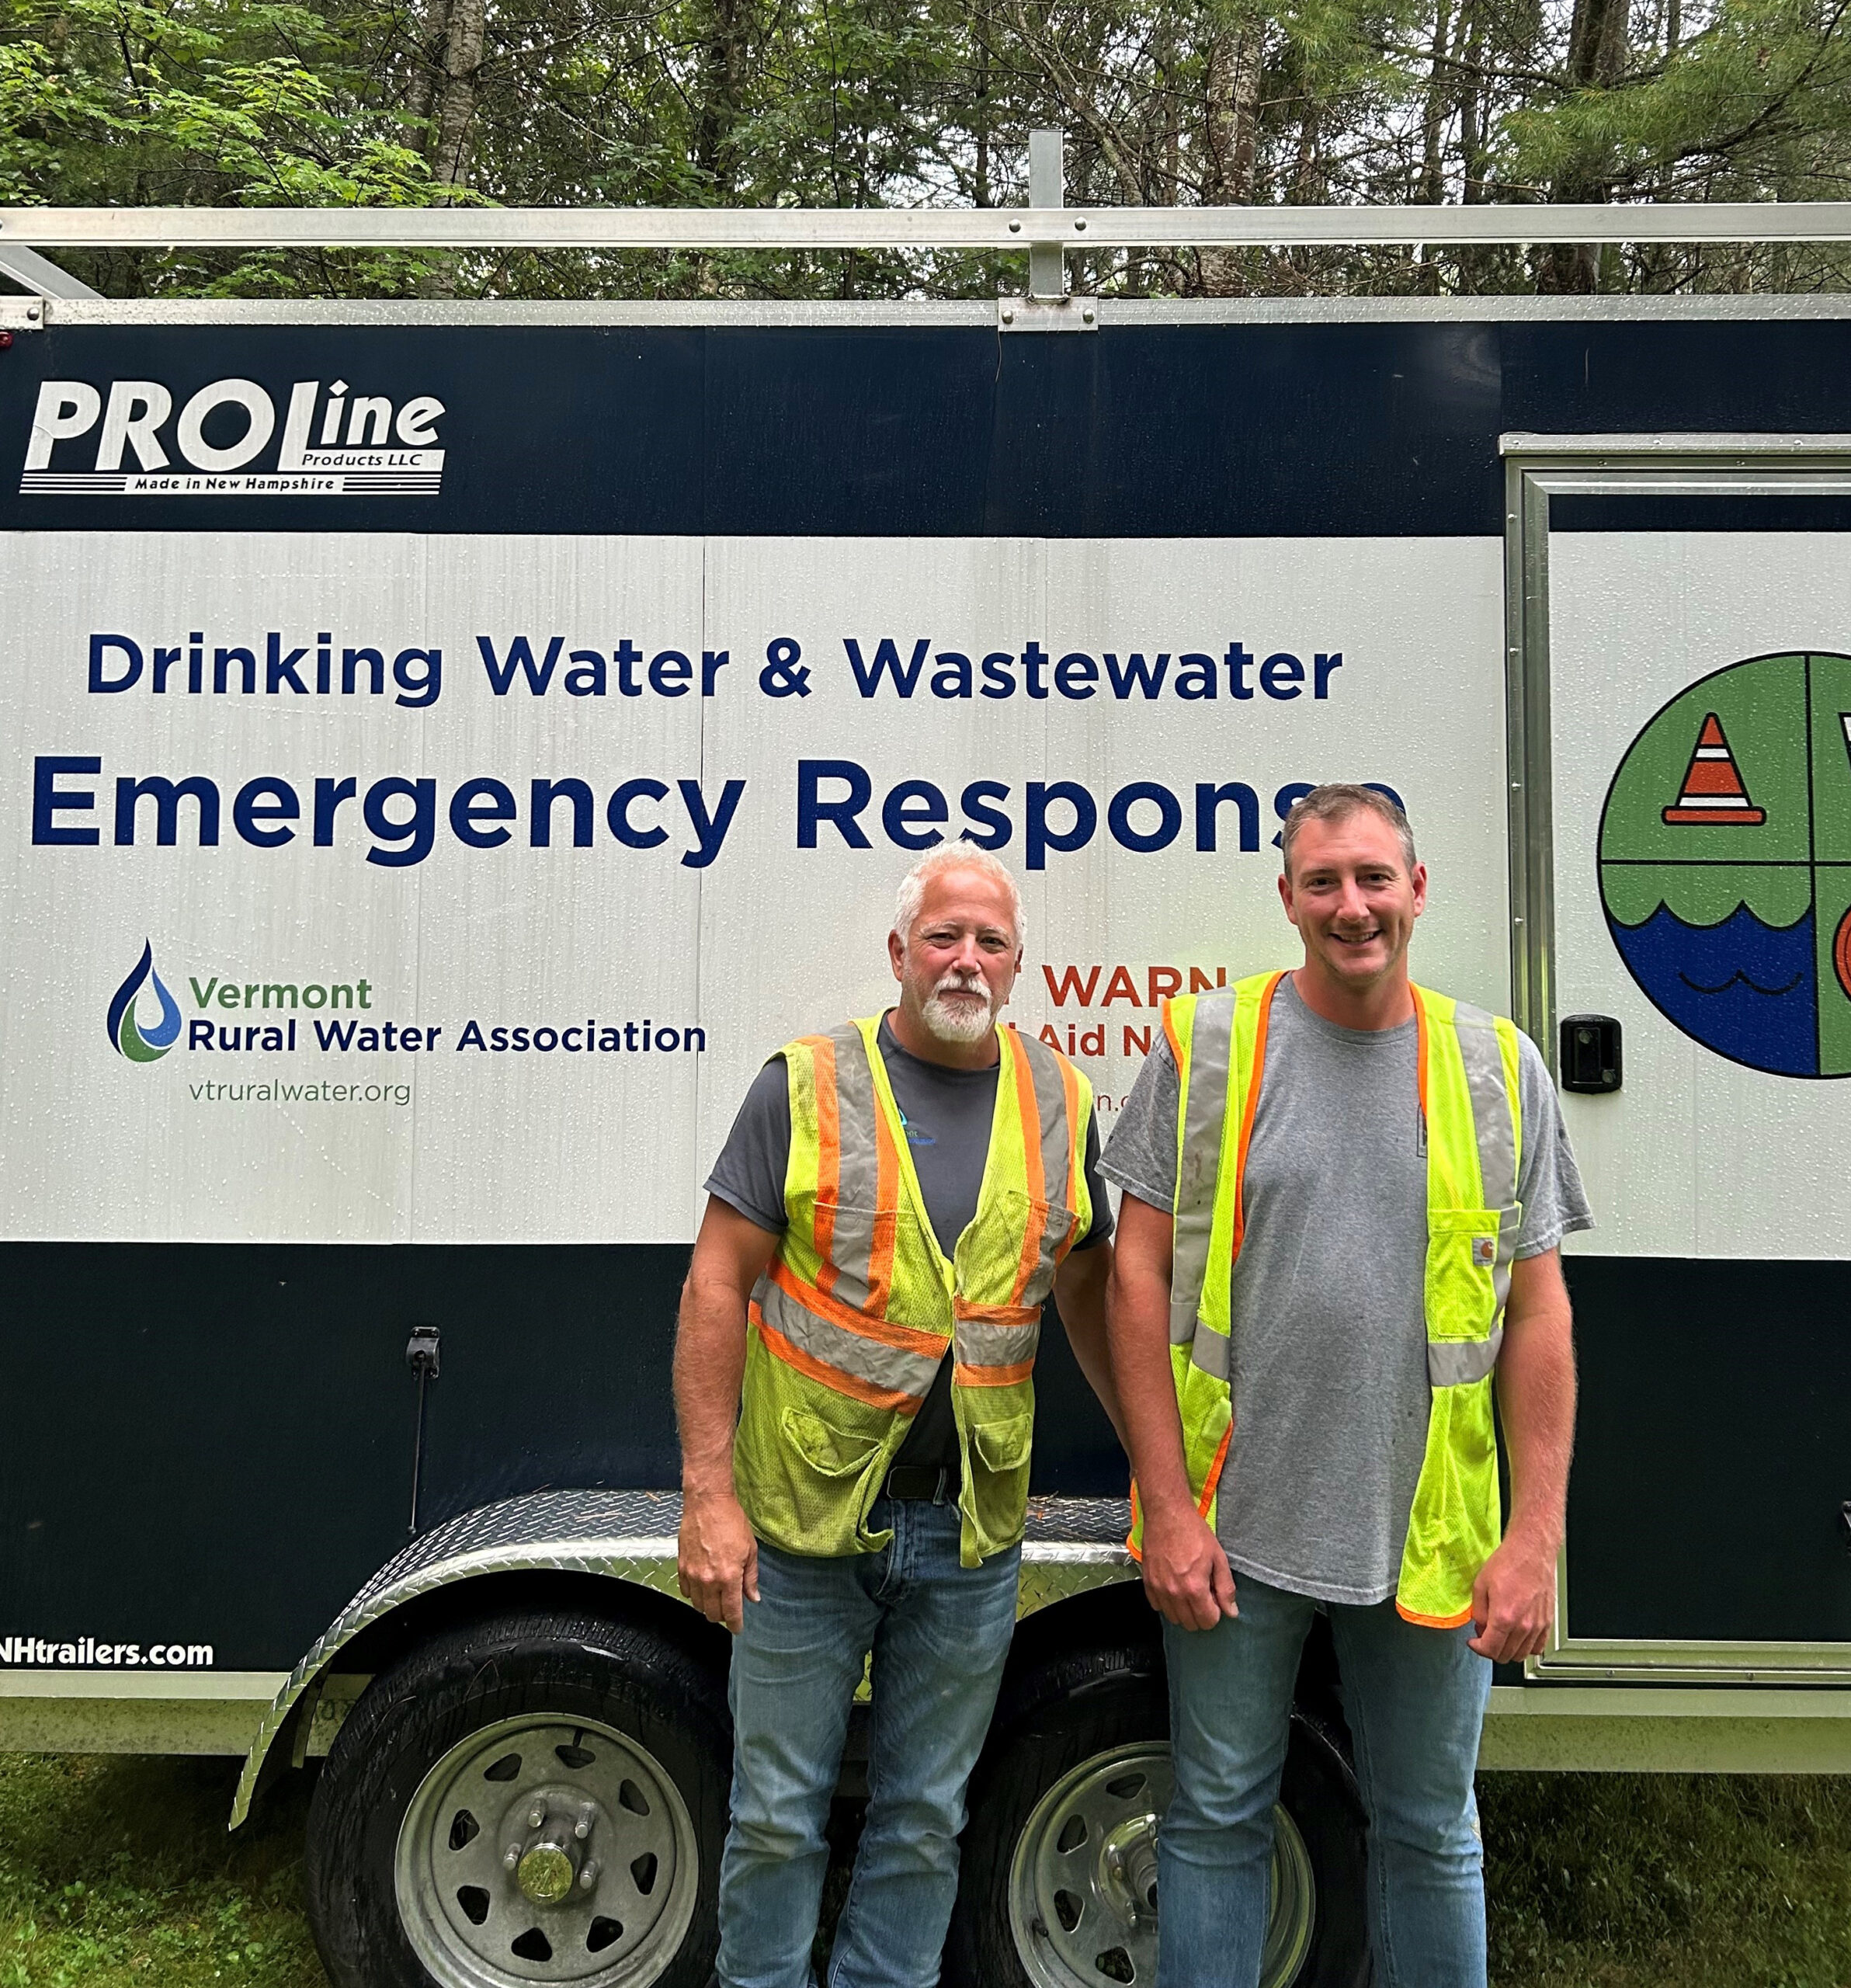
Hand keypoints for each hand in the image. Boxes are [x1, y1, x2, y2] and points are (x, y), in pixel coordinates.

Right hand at [678, 1485, 759, 1633]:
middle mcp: (708, 1579)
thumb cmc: (731, 1522)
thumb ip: (750, 1577)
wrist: (708, 1503)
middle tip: (730, 1610)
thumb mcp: (750, 1549)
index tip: (738, 1628)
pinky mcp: (681, 1566)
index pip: (731, 1611)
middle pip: (712, 1613)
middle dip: (722, 1616)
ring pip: (698, 1605)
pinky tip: (703, 1588)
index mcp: (728, 1576)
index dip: (735, 1624)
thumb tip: (753, 1597)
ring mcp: (692, 1574)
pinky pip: (686, 1592)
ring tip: (717, 1598)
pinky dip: (695, 1595)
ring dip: (708, 1607)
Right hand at [1139, 1498, 1236, 1631]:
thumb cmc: (1194, 1532)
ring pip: (1173, 1618)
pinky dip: (1167, 1603)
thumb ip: (1226, 1588)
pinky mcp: (1147, 1582)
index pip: (1207, 1621)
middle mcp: (1174, 1593)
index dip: (1216, 1612)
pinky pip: (1157, 1606)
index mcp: (1194, 1588)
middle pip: (1190, 1624)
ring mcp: (1158, 1588)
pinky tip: (1174, 1587)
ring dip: (1184, 1610)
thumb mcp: (1218, 1558)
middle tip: (1203, 1593)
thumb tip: (1231, 1612)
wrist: (1167, 1514)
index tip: (1215, 1597)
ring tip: (1188, 1590)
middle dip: (1201, 1613)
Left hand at [1468, 1525, 1556, 1661]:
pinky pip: (1538, 1647)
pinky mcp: (1548, 1622)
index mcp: (1504, 1618)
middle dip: (1491, 1649)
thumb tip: (1481, 1626)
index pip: (1490, 1649)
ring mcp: (1538, 1626)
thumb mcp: (1480, 1585)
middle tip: (1484, 1635)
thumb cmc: (1509, 1562)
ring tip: (1500, 1634)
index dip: (1478, 1648)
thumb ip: (1479, 1612)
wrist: (1532, 1551)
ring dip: (1508, 1650)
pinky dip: (1526, 1647)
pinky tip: (1518, 1636)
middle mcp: (1523, 1626)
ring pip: (1522, 1654)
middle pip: (1505, 1655)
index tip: (1474, 1642)